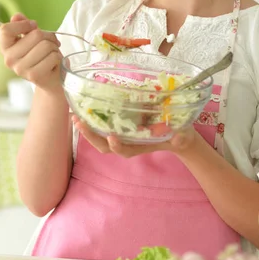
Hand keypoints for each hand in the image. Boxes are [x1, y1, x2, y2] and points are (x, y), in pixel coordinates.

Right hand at [0, 13, 62, 89]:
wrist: (49, 79)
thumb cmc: (41, 56)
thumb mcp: (31, 39)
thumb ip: (23, 27)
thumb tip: (16, 16)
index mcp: (5, 48)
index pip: (5, 30)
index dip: (23, 24)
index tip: (34, 26)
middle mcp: (9, 59)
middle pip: (35, 35)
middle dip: (48, 36)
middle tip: (52, 42)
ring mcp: (20, 69)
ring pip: (46, 45)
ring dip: (54, 47)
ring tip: (52, 53)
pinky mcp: (34, 75)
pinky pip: (52, 56)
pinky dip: (58, 57)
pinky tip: (54, 62)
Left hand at [72, 115, 196, 157]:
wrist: (178, 136)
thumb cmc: (179, 136)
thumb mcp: (183, 136)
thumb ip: (181, 137)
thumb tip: (179, 137)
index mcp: (140, 146)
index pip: (125, 150)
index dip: (117, 146)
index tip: (112, 137)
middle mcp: (128, 142)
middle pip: (105, 145)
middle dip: (91, 136)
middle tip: (80, 123)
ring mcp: (123, 135)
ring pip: (101, 137)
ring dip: (87, 129)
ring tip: (75, 117)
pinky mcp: (122, 125)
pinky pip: (104, 125)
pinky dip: (93, 119)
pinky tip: (84, 108)